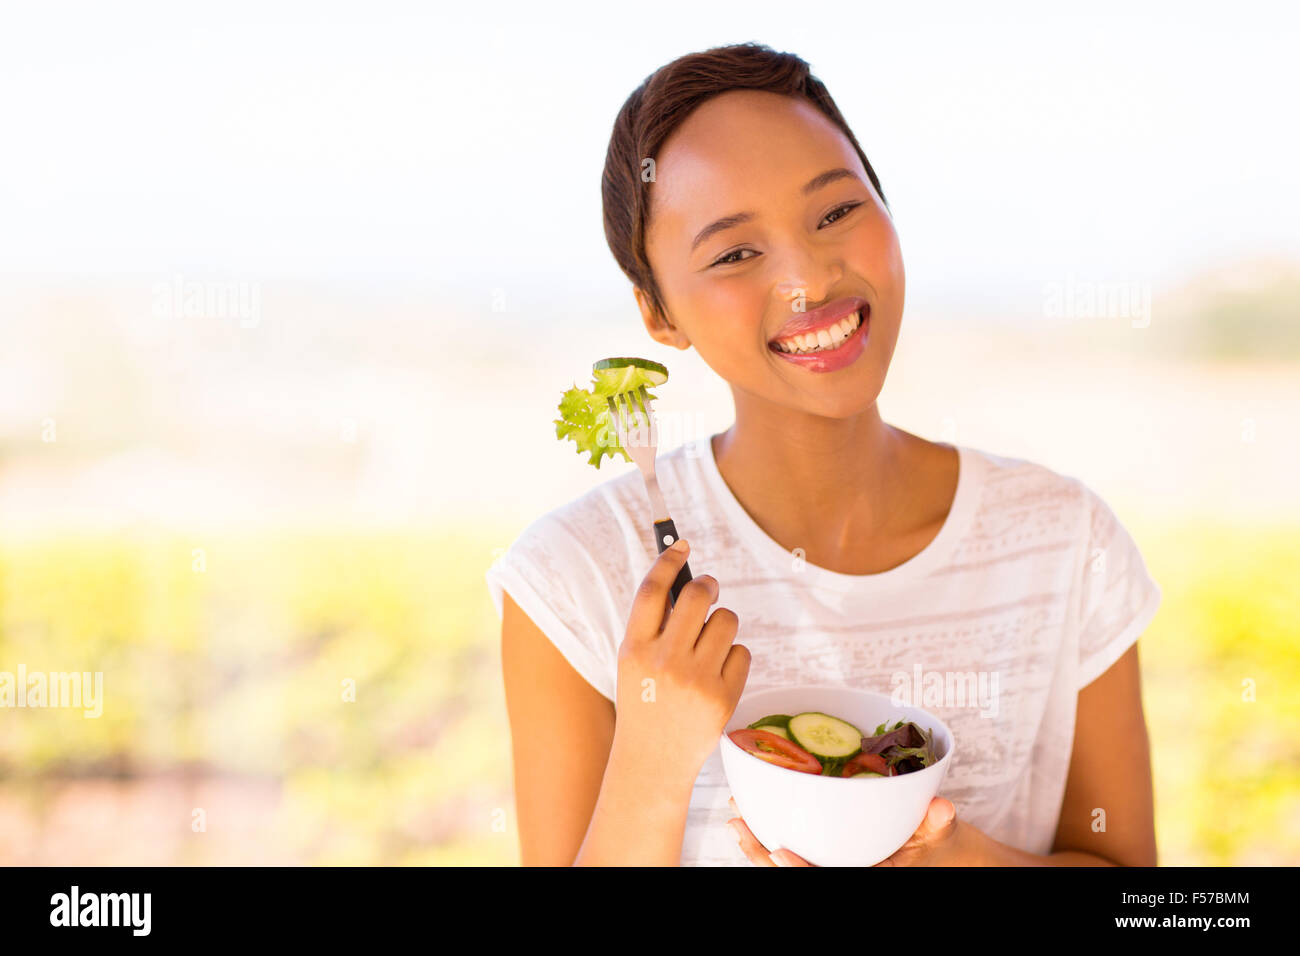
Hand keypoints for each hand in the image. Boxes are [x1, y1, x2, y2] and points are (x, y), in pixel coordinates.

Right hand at [612, 540, 750, 777]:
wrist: (652, 760)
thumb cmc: (645, 700)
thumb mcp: (634, 662)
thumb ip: (655, 624)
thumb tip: (689, 577)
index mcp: (635, 648)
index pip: (653, 589)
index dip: (668, 559)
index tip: (681, 545)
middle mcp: (664, 661)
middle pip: (699, 596)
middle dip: (708, 586)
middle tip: (709, 589)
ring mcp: (696, 680)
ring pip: (727, 620)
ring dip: (722, 624)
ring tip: (709, 643)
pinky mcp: (723, 697)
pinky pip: (742, 652)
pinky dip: (733, 657)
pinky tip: (717, 675)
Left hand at [728, 795, 977, 865]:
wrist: (933, 851)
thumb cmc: (933, 841)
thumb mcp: (940, 832)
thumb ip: (938, 822)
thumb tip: (942, 807)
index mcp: (866, 875)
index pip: (827, 877)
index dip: (800, 871)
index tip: (777, 853)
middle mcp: (843, 870)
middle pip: (793, 872)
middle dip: (761, 855)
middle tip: (737, 827)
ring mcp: (829, 862)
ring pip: (783, 863)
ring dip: (755, 844)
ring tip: (734, 817)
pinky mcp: (822, 851)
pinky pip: (790, 847)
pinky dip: (765, 834)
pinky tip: (746, 814)